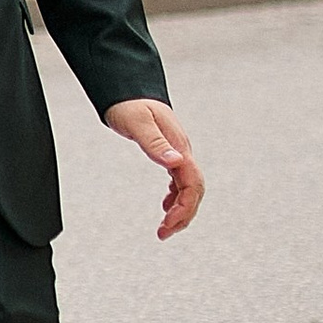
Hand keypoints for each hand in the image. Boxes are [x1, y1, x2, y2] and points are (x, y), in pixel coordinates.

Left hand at [106, 96, 203, 239]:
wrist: (127, 88)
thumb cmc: (130, 103)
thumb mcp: (138, 123)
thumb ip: (154, 143)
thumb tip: (174, 162)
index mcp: (178, 147)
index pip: (192, 184)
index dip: (184, 208)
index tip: (166, 225)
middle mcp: (181, 151)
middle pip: (194, 191)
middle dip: (183, 215)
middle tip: (163, 234)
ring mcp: (177, 152)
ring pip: (188, 187)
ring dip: (180, 209)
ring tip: (165, 227)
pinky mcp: (169, 152)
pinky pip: (179, 180)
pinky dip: (175, 197)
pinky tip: (165, 205)